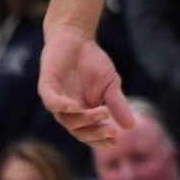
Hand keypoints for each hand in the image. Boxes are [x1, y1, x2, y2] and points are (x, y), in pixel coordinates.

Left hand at [38, 24, 135, 147]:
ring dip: (85, 119)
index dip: (101, 139)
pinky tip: (76, 107)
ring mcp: (56, 99)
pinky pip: (52, 102)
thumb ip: (118, 105)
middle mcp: (67, 110)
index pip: (89, 132)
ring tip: (103, 113)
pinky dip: (62, 107)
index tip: (116, 141)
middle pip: (77, 130)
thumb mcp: (111, 85)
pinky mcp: (47, 86)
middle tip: (111, 132)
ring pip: (66, 119)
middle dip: (94, 133)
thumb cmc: (92, 62)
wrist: (76, 38)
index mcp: (82, 112)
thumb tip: (131, 127)